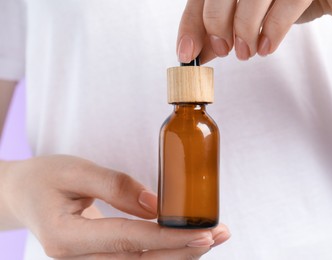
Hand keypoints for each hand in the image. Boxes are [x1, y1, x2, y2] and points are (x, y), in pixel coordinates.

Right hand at [1, 155, 229, 258]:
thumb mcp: (75, 170)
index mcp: (65, 238)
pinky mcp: (97, 258)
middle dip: (184, 250)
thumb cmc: (43, 178)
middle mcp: (77, 259)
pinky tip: (185, 242)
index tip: (203, 234)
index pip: (128, 241)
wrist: (22, 194)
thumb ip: (115, 186)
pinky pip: (135, 259)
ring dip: (179, 253)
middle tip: (220, 234)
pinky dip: (164, 252)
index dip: (168, 239)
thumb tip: (157, 205)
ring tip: (212, 238)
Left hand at [177, 0, 331, 62]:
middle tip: (224, 50)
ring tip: (247, 52)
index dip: (192, 23)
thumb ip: (222, 29)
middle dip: (217, 24)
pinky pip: (286, 2)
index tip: (187, 53)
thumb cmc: (289, 2)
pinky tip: (266, 47)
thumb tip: (195, 53)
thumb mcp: (250, 16)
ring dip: (244, 30)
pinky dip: (272, 30)